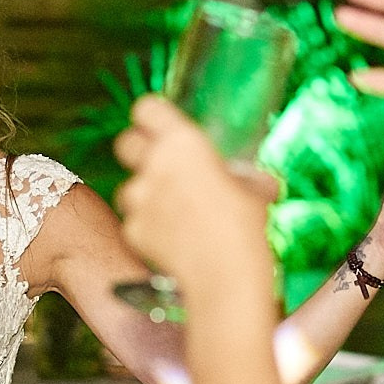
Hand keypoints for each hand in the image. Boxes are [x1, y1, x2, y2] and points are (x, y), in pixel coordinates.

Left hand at [114, 95, 276, 295]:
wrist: (224, 275)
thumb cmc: (245, 227)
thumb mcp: (255, 193)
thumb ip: (246, 179)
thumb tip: (259, 182)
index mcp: (183, 143)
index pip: (146, 109)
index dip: (151, 117)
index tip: (159, 126)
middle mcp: (154, 165)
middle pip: (124, 143)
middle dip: (136, 151)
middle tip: (157, 165)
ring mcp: (138, 199)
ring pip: (126, 187)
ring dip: (142, 195)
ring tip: (171, 211)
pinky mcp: (131, 230)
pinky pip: (133, 222)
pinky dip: (147, 229)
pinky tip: (171, 240)